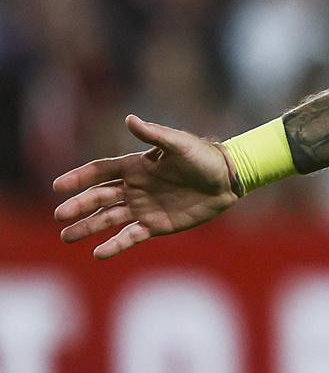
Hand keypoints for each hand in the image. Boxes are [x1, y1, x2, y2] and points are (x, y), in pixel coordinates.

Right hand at [52, 115, 240, 259]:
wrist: (227, 180)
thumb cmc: (204, 157)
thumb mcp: (179, 144)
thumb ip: (154, 134)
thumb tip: (129, 119)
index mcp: (135, 166)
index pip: (100, 172)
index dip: (78, 178)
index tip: (58, 186)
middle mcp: (134, 187)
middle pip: (99, 198)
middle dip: (78, 206)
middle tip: (59, 216)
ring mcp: (143, 207)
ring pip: (108, 219)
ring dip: (87, 227)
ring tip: (66, 237)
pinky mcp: (155, 225)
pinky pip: (130, 236)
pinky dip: (114, 245)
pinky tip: (98, 253)